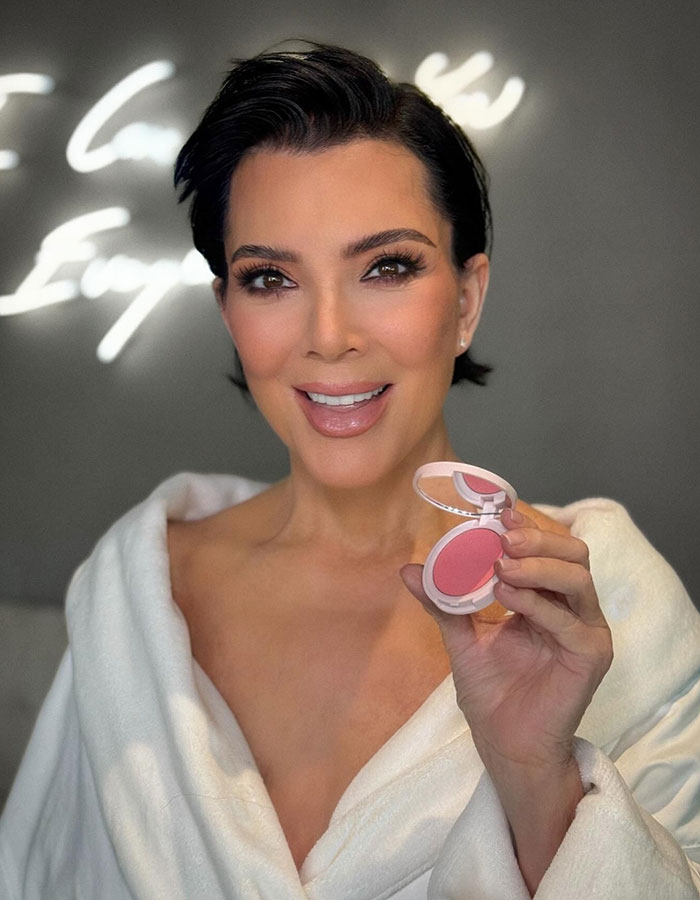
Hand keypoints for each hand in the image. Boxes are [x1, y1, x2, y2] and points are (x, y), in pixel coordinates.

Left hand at [400, 506, 612, 775]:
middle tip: (503, 537)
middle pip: (573, 554)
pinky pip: (569, 620)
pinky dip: (538, 603)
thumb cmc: (491, 693)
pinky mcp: (590, 655)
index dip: (527, 526)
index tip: (497, 512)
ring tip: (503, 566)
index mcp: (546, 597)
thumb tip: (408, 570)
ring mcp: (585, 630)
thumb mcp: (462, 639)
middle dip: (538, 539)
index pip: (547, 548)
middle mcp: (572, 608)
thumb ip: (442, 602)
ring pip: (578, 578)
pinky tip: (509, 596)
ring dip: (538, 566)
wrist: (504, 745)